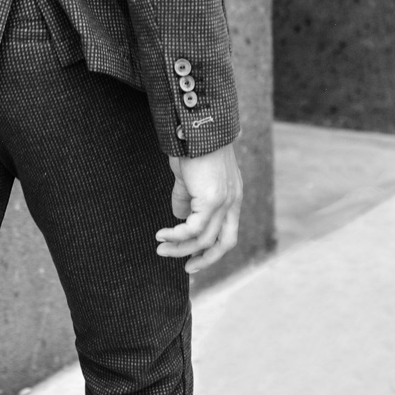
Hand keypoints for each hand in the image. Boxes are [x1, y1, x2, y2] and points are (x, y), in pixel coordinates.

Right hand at [155, 142, 242, 273]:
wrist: (197, 126)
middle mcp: (233, 202)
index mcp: (232, 196)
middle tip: (185, 267)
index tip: (194, 258)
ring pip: (204, 239)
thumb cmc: (193, 145)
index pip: (227, 232)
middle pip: (223, 244)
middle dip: (204, 260)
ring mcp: (225, 202)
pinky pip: (193, 228)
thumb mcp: (190, 175)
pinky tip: (162, 234)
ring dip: (181, 247)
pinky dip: (176, 235)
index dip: (213, 250)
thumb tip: (179, 217)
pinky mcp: (212, 199)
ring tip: (161, 247)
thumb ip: (186, 196)